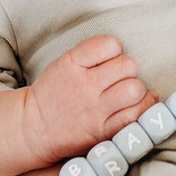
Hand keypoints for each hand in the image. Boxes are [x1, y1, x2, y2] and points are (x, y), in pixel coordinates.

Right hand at [22, 35, 159, 165]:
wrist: (32, 130)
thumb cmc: (53, 93)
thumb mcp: (62, 64)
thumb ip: (90, 54)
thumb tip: (125, 51)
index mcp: (71, 64)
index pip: (109, 44)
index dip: (113, 49)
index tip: (108, 59)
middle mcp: (84, 86)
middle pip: (127, 66)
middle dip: (126, 70)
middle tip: (117, 78)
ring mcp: (94, 110)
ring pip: (135, 89)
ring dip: (136, 89)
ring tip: (126, 92)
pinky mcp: (102, 131)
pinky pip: (135, 116)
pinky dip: (143, 108)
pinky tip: (138, 104)